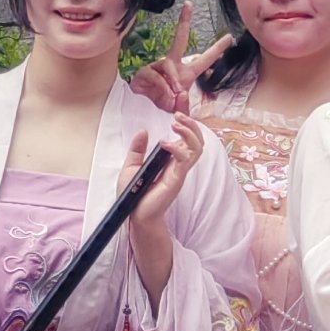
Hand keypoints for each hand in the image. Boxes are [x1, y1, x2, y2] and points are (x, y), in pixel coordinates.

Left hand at [120, 114, 207, 228]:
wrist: (135, 215)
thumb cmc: (134, 194)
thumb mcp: (131, 165)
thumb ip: (138, 149)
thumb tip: (143, 131)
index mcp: (171, 161)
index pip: (188, 140)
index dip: (188, 126)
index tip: (176, 115)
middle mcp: (179, 165)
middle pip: (198, 142)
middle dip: (192, 126)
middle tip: (178, 116)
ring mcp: (179, 172)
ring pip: (197, 149)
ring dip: (189, 133)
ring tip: (176, 124)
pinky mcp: (176, 179)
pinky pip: (184, 161)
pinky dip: (177, 149)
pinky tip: (164, 143)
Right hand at [128, 1, 234, 112]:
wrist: (144, 115)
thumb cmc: (164, 110)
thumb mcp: (180, 112)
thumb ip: (183, 105)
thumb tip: (180, 91)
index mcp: (186, 74)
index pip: (204, 60)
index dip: (217, 49)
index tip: (229, 37)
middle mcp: (172, 66)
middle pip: (179, 39)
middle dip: (184, 21)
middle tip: (189, 5)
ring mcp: (158, 67)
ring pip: (168, 66)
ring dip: (170, 83)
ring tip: (170, 98)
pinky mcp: (145, 72)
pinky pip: (154, 74)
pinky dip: (160, 87)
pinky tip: (160, 95)